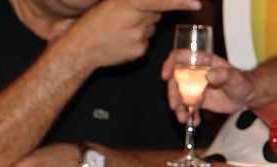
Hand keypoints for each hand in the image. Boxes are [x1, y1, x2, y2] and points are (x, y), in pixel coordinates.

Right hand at [52, 0, 200, 69]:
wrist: (79, 49)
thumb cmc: (92, 24)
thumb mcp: (109, 4)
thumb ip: (130, 1)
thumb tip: (154, 3)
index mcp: (127, 3)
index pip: (160, 1)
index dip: (180, 1)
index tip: (197, 3)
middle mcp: (135, 19)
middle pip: (156, 13)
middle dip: (147, 12)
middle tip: (126, 15)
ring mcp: (138, 37)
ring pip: (150, 28)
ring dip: (141, 26)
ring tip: (119, 28)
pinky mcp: (139, 52)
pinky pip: (146, 42)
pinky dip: (137, 40)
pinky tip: (121, 41)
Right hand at [162, 50, 252, 122]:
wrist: (246, 95)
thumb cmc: (241, 81)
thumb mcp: (234, 77)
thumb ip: (224, 75)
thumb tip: (209, 76)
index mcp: (201, 61)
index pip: (180, 57)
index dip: (170, 64)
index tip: (166, 76)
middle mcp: (194, 73)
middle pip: (175, 79)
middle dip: (172, 93)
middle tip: (175, 105)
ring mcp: (194, 86)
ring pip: (179, 95)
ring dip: (178, 107)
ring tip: (183, 118)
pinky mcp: (197, 99)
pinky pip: (188, 107)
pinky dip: (188, 115)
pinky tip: (195, 122)